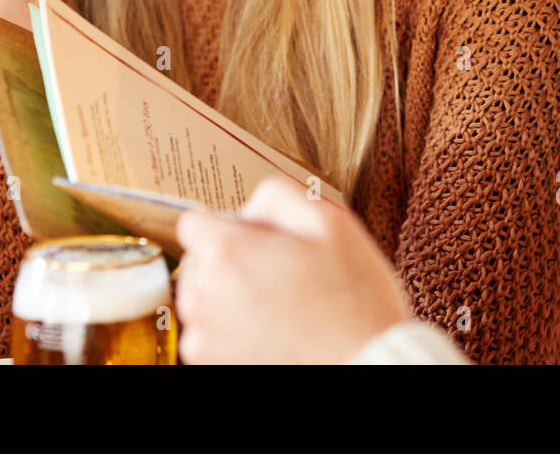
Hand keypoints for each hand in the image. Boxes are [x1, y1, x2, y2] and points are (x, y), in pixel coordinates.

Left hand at [174, 176, 414, 363]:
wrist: (366, 363)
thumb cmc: (354, 297)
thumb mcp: (329, 220)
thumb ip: (276, 194)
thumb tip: (247, 208)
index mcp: (226, 252)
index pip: (192, 221)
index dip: (227, 225)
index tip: (256, 241)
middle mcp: (202, 294)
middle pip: (196, 260)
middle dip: (227, 260)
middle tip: (277, 274)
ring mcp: (203, 336)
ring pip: (200, 298)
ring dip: (227, 296)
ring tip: (276, 306)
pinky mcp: (210, 366)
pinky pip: (207, 335)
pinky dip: (230, 332)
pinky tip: (269, 331)